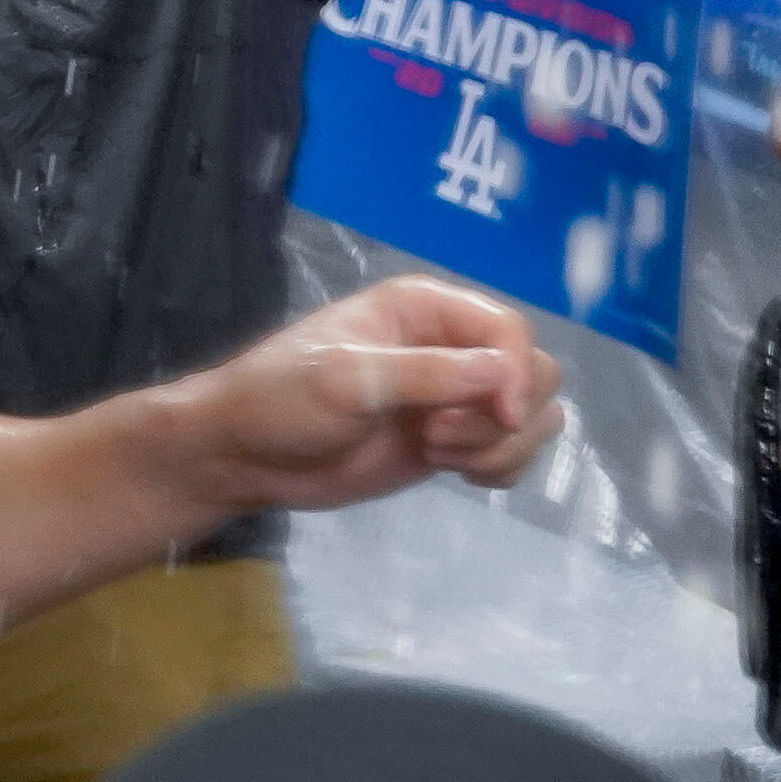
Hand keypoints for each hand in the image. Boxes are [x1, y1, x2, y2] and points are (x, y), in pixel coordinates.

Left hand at [161, 275, 561, 513]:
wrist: (246, 456)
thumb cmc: (282, 399)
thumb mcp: (346, 380)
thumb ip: (425, 375)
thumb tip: (505, 372)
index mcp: (425, 308)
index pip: (509, 329)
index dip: (517, 372)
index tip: (502, 415)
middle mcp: (449, 345)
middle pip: (534, 372)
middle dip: (504, 416)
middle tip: (439, 438)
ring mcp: (453, 397)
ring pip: (532, 416)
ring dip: (501, 446)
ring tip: (437, 454)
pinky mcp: (450, 441)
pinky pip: (511, 451)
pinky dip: (499, 466)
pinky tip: (453, 473)